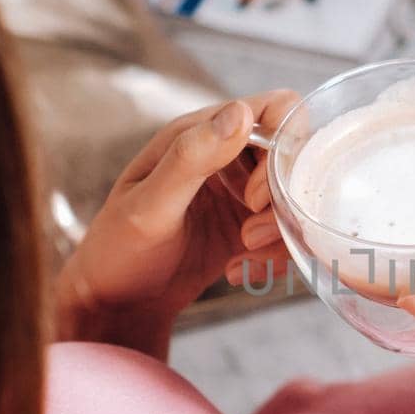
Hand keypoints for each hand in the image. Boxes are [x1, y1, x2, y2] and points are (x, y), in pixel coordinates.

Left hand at [54, 90, 299, 358]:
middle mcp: (228, 154)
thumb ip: (191, 158)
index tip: (255, 197)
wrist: (117, 302)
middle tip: (248, 234)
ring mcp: (242, 190)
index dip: (283, 148)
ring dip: (279, 232)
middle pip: (295, 156)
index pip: (276, 110)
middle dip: (282, 200)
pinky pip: (288, 231)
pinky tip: (240, 271)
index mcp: (202, 132)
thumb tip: (240, 112)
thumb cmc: (119, 249)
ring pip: (297, 197)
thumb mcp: (150, 206)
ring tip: (243, 254)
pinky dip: (275, 256)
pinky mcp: (251, 224)